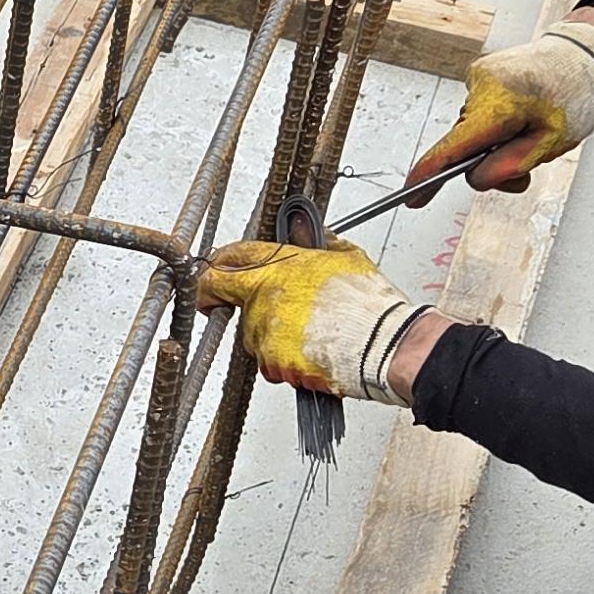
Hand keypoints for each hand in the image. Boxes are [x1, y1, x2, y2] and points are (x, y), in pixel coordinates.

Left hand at [197, 237, 430, 399]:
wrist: (384, 343)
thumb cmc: (369, 304)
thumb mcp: (345, 256)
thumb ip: (317, 242)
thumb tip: (307, 232)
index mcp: (280, 267)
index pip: (229, 259)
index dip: (216, 266)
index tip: (210, 273)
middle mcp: (266, 298)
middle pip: (233, 299)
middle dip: (239, 304)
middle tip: (264, 312)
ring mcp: (266, 332)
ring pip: (252, 334)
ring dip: (269, 335)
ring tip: (307, 334)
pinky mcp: (272, 362)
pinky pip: (267, 361)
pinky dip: (282, 360)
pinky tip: (308, 352)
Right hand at [414, 14, 593, 190]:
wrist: (588, 50)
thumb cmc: (578, 93)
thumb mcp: (552, 142)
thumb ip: (511, 165)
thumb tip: (476, 178)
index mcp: (499, 103)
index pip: (453, 146)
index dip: (429, 174)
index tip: (411, 196)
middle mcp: (481, 85)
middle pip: (466, 144)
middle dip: (490, 161)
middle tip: (529, 161)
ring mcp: (479, 76)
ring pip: (474, 130)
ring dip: (497, 142)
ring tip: (534, 129)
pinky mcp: (482, 73)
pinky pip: (480, 113)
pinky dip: (498, 123)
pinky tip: (524, 114)